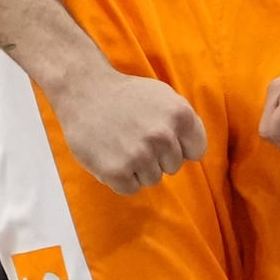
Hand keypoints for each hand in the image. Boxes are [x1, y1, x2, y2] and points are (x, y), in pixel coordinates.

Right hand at [55, 65, 205, 195]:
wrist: (83, 91)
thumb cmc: (126, 95)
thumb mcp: (165, 96)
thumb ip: (185, 123)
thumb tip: (194, 152)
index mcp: (181, 116)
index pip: (196, 151)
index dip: (179, 146)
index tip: (161, 135)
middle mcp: (163, 136)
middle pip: (173, 167)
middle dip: (157, 156)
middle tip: (134, 136)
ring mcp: (140, 155)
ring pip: (152, 179)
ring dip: (137, 167)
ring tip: (121, 144)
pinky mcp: (117, 171)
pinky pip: (130, 188)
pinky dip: (120, 177)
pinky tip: (110, 156)